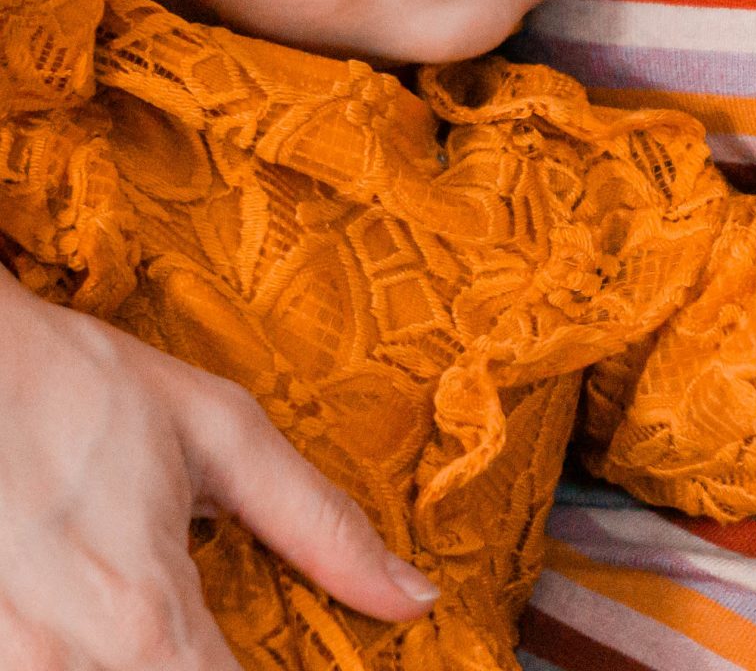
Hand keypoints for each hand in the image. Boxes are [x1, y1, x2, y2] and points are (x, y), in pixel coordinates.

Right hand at [0, 271, 438, 669]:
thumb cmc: (79, 388)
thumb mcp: (220, 434)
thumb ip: (321, 526)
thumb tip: (415, 596)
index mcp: (145, 617)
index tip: (311, 661)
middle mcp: (63, 670)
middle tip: (227, 633)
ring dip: (151, 669)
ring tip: (160, 620)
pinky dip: (92, 662)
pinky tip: (103, 629)